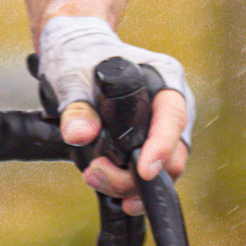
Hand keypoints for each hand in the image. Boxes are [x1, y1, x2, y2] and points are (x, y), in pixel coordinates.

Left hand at [37, 11, 193, 205]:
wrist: (77, 53)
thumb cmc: (80, 56)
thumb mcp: (72, 76)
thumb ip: (76, 106)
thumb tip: (80, 135)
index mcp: (164, 77)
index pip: (173, 117)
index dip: (162, 147)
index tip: (143, 170)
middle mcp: (171, 105)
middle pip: (173, 154)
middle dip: (137, 176)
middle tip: (96, 173)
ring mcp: (164, 129)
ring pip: (164, 171)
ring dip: (131, 185)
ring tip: (93, 177)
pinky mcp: (151, 146)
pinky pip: (151, 175)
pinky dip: (132, 188)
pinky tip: (111, 192)